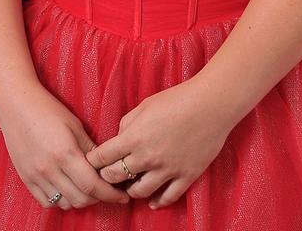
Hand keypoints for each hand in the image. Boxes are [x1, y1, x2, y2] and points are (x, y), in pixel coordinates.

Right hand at [0, 84, 129, 209]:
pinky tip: (67, 189)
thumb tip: (106, 166)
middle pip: (81, 199)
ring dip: (80, 200)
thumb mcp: (75, 125)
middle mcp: (50, 169)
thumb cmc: (47, 109)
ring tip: (87, 188)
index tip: (122, 196)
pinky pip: (47, 202)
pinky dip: (60, 200)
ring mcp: (36, 176)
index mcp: (65, 153)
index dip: (110, 194)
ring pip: (65, 204)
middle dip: (98, 198)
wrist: (15, 104)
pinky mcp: (26, 179)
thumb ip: (90, 149)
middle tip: (107, 190)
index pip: (93, 185)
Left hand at [85, 81, 229, 209]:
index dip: (94, 161)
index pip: (103, 157)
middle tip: (107, 176)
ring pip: (139, 192)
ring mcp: (167, 170)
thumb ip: (128, 123)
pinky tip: (153, 201)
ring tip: (129, 188)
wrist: (210, 105)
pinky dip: (158, 202)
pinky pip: (168, 197)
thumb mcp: (145, 105)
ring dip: (130, 191)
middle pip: (116, 177)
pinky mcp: (185, 176)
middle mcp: (147, 157)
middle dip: (108, 177)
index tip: (92, 162)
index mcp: (134, 137)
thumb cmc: (177, 99)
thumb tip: (120, 138)